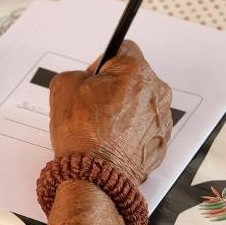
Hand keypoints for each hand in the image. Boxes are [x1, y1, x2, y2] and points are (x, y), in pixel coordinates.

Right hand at [47, 41, 171, 183]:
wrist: (95, 176)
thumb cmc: (81, 133)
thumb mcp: (63, 87)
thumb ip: (77, 73)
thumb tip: (85, 78)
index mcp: (135, 71)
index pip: (123, 48)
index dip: (104, 60)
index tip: (94, 75)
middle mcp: (156, 92)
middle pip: (134, 76)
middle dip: (115, 85)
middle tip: (93, 103)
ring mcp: (162, 119)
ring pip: (141, 102)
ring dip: (125, 108)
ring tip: (102, 126)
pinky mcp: (162, 142)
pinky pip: (145, 126)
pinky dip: (131, 130)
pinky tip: (113, 140)